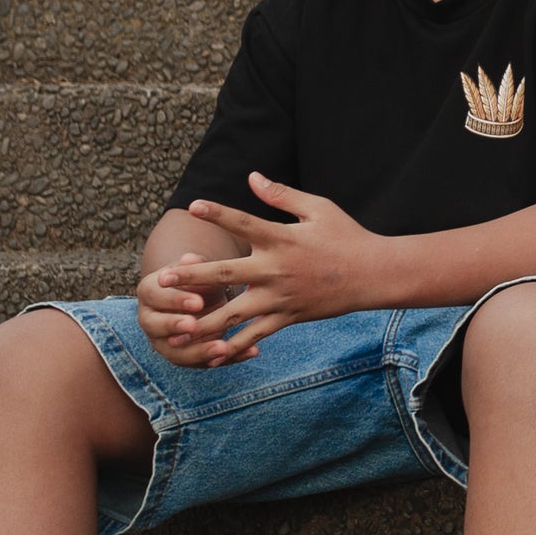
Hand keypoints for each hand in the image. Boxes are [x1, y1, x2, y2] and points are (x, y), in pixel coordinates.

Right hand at [132, 259, 247, 367]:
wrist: (201, 295)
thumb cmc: (199, 276)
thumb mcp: (198, 267)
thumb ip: (194, 265)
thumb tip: (190, 258)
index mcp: (149, 292)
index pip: (157, 297)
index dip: (176, 300)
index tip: (198, 302)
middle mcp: (150, 320)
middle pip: (156, 327)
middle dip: (175, 327)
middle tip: (194, 326)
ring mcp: (163, 343)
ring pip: (176, 353)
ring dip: (199, 352)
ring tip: (223, 348)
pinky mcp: (184, 357)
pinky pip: (203, 363)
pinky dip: (227, 360)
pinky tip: (251, 352)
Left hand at [153, 172, 382, 359]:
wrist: (374, 275)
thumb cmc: (346, 236)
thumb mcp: (319, 208)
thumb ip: (282, 195)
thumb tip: (252, 177)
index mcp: (282, 239)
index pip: (244, 222)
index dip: (218, 213)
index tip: (192, 207)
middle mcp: (276, 270)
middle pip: (226, 274)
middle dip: (192, 276)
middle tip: (162, 278)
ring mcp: (280, 298)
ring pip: (233, 313)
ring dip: (202, 321)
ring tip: (174, 328)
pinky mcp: (287, 317)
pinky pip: (254, 336)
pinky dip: (231, 347)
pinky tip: (209, 357)